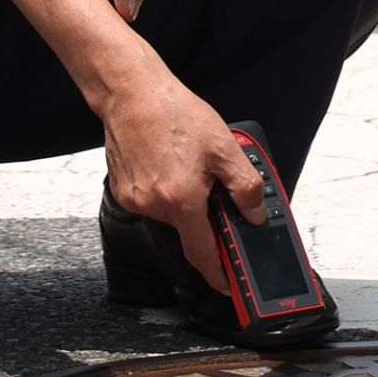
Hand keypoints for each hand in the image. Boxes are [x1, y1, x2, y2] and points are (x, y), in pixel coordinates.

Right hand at [101, 71, 264, 291]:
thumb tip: (254, 214)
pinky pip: (152, 199)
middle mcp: (154, 206)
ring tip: (187, 160)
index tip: (229, 283)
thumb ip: (244, 186)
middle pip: (188, 227)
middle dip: (203, 212)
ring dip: (184, 197)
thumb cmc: (174, 113)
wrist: (132, 93)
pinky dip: (165, 188)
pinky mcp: (123, 190)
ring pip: (170, 212)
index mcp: (181, 200)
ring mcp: (135, 200)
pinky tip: (168, 159)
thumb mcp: (224, 146)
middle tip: (210, 182)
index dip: (218, 273)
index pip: (203, 253)